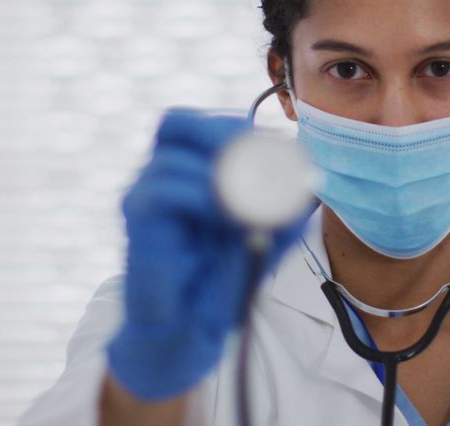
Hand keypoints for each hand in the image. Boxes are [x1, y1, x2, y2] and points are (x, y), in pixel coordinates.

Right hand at [106, 108, 311, 400]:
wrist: (192, 326)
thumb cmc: (223, 273)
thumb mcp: (266, 232)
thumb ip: (287, 205)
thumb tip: (311, 181)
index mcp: (186, 168)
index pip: (199, 122)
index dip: (232, 124)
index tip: (271, 145)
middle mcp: (159, 174)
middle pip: (175, 122)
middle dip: (219, 133)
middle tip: (256, 154)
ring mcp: (143, 194)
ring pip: (172, 158)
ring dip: (218, 173)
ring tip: (247, 200)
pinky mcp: (137, 222)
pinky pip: (163, 192)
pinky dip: (201, 196)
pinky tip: (224, 214)